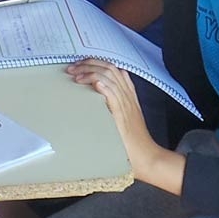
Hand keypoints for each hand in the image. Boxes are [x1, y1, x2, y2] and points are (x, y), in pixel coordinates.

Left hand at [67, 59, 178, 187]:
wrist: (145, 155)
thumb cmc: (133, 140)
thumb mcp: (124, 116)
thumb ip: (114, 102)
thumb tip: (99, 90)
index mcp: (128, 94)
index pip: (112, 68)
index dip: (95, 62)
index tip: (79, 65)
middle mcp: (127, 95)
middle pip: (109, 68)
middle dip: (89, 64)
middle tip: (73, 68)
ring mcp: (125, 104)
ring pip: (109, 77)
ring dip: (90, 72)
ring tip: (76, 75)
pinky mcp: (122, 115)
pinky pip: (114, 94)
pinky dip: (103, 86)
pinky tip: (94, 83)